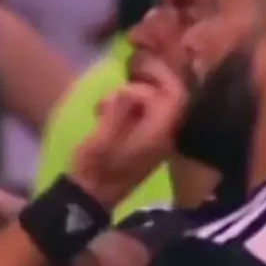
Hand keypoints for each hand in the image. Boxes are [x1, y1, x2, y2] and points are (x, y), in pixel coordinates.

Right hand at [71, 58, 185, 208]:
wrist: (90, 197)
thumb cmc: (93, 169)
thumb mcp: (100, 140)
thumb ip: (118, 113)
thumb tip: (128, 91)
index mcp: (157, 135)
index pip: (174, 97)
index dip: (161, 76)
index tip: (136, 68)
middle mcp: (165, 136)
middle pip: (171, 97)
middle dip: (149, 81)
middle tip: (123, 75)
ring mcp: (158, 139)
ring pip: (159, 104)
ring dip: (136, 95)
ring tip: (105, 103)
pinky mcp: (148, 142)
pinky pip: (151, 114)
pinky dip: (134, 105)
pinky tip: (109, 109)